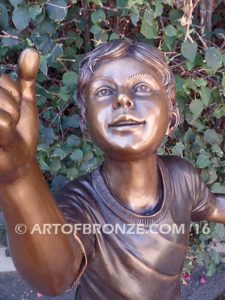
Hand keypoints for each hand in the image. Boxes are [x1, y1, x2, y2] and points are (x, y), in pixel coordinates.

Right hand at [0, 49, 39, 182]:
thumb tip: (32, 50)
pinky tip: (0, 140)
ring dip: (9, 123)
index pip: (4, 80)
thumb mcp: (24, 101)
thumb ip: (26, 77)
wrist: (19, 158)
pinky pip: (1, 123)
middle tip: (11, 124)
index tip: (14, 109)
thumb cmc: (20, 131)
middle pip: (2, 93)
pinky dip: (5, 133)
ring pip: (3, 111)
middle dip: (13, 110)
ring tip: (5, 132)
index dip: (15, 96)